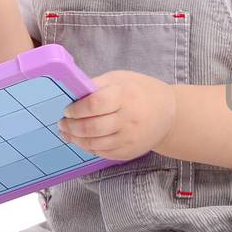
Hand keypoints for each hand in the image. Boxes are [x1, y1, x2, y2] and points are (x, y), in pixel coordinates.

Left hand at [60, 71, 176, 161]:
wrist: (169, 114)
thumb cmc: (141, 92)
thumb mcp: (121, 79)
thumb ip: (97, 85)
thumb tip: (71, 93)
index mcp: (126, 96)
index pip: (94, 105)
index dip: (76, 109)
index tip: (68, 110)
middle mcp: (129, 119)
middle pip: (91, 128)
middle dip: (71, 127)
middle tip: (62, 123)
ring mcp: (130, 138)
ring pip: (94, 144)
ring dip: (76, 139)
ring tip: (67, 133)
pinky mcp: (129, 152)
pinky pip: (102, 153)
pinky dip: (88, 147)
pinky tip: (82, 140)